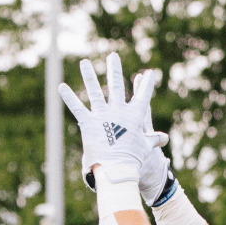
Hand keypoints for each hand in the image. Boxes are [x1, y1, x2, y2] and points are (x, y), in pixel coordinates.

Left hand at [57, 52, 170, 202]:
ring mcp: (102, 115)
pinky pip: (76, 107)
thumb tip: (165, 140)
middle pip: (116, 86)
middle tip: (113, 56)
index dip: (147, 84)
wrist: (117, 168)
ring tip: (84, 62)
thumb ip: (153, 139)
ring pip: (94, 91)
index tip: (149, 73)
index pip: (143, 96)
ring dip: (88, 76)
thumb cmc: (133, 158)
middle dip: (114, 69)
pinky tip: (61, 87)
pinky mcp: (88, 122)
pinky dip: (68, 97)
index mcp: (134, 116)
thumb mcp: (146, 147)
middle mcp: (117, 111)